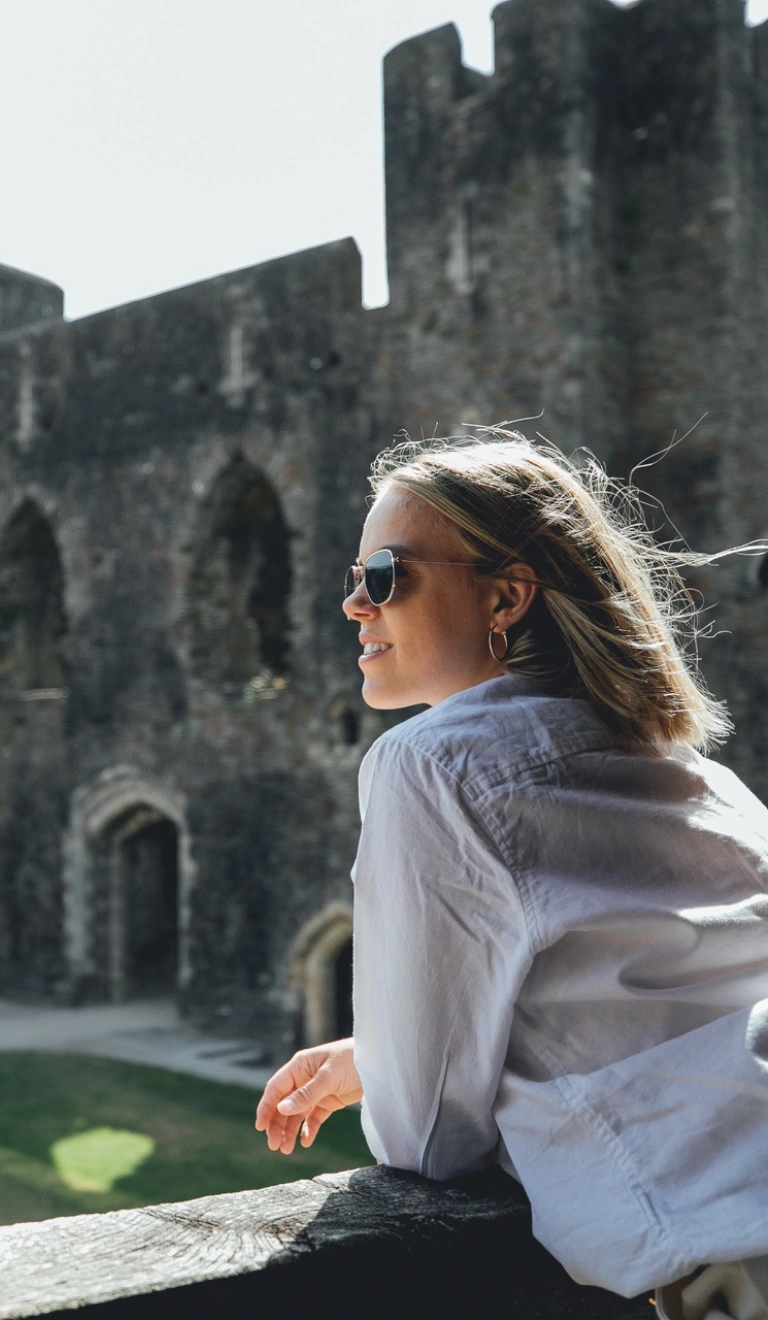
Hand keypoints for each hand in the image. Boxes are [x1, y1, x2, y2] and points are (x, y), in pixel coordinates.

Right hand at [255, 1037, 362, 1154]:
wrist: (379, 1062)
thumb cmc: (352, 1059)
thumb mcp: (328, 1077)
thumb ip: (306, 1094)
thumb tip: (281, 1109)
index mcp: (300, 1066)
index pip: (276, 1088)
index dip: (266, 1107)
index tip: (260, 1127)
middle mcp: (304, 1079)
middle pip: (284, 1104)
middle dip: (277, 1125)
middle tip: (274, 1146)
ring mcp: (316, 1091)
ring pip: (297, 1114)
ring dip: (290, 1131)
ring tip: (287, 1150)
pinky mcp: (329, 1101)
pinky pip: (313, 1118)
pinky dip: (308, 1129)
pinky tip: (305, 1141)